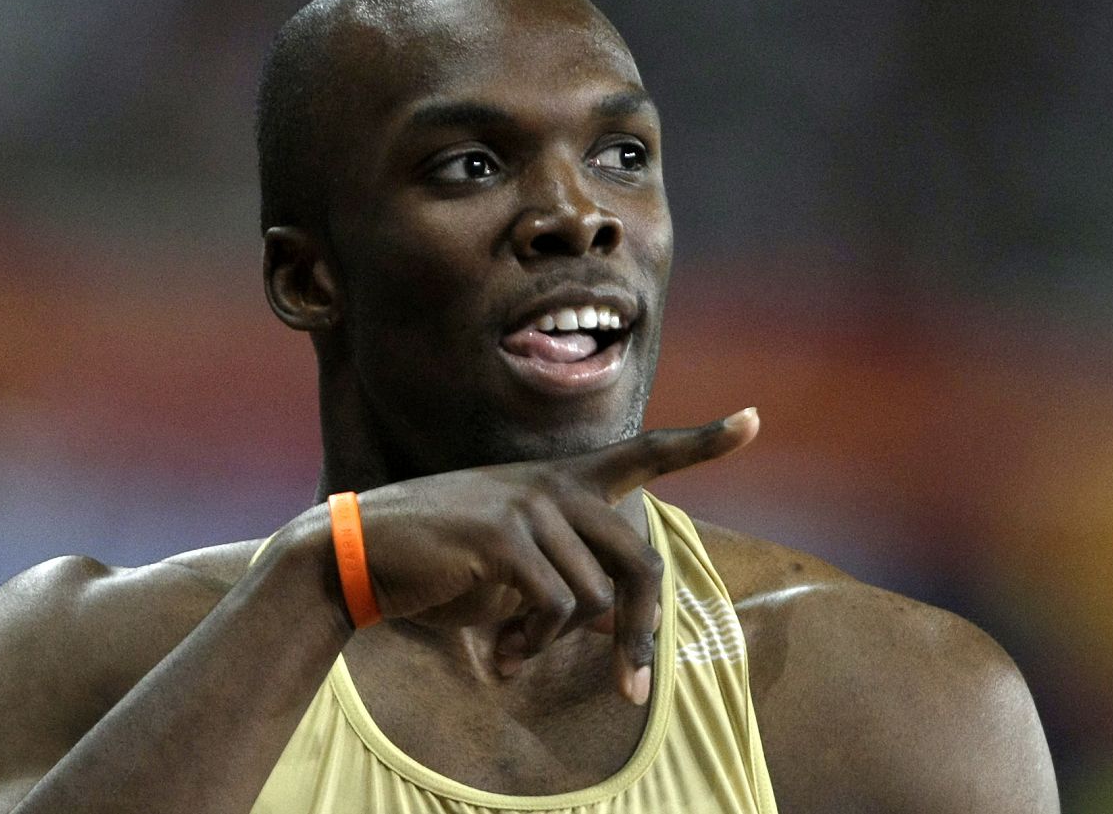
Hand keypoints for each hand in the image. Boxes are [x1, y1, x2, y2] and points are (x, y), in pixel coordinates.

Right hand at [354, 407, 758, 702]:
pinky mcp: (504, 535)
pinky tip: (499, 654)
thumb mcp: (516, 569)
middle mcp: (555, 484)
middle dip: (641, 635)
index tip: (754, 421)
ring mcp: (530, 504)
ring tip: (511, 651)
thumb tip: (618, 623)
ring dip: (554, 644)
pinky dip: (532, 645)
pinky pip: (555, 609)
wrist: (358, 554)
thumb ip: (569, 577)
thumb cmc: (441, 566)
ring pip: (594, 598)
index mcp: (561, 481)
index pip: (644, 452)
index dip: (703, 441)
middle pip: (642, 563)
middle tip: (631, 690)